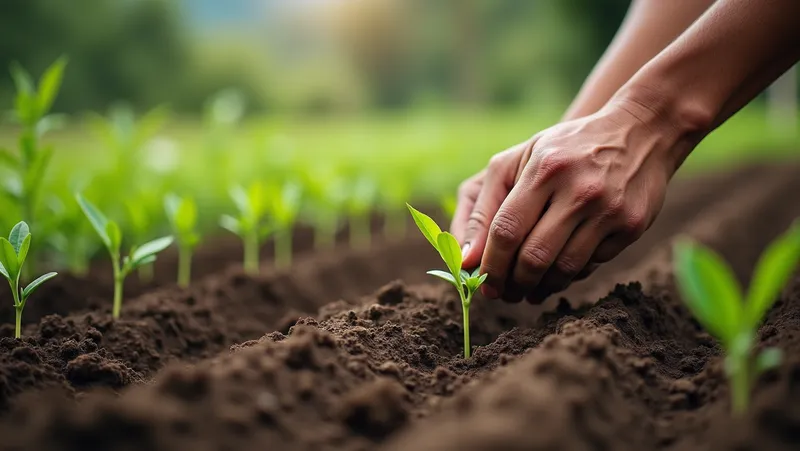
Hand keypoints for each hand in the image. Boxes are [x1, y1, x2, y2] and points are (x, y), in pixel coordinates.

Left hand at [451, 100, 682, 302]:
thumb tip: (466, 260)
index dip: (491, 264)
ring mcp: (610, 209)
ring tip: (526, 291)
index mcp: (545, 168)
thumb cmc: (563, 149)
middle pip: (534, 257)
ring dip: (539, 289)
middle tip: (503, 294)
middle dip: (512, 284)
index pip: (507, 230)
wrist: (639, 130)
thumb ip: (483, 207)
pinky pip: (591, 265)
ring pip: (564, 270)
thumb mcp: (517, 160)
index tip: (482, 282)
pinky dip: (568, 277)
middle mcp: (580, 190)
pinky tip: (556, 275)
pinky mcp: (632, 225)